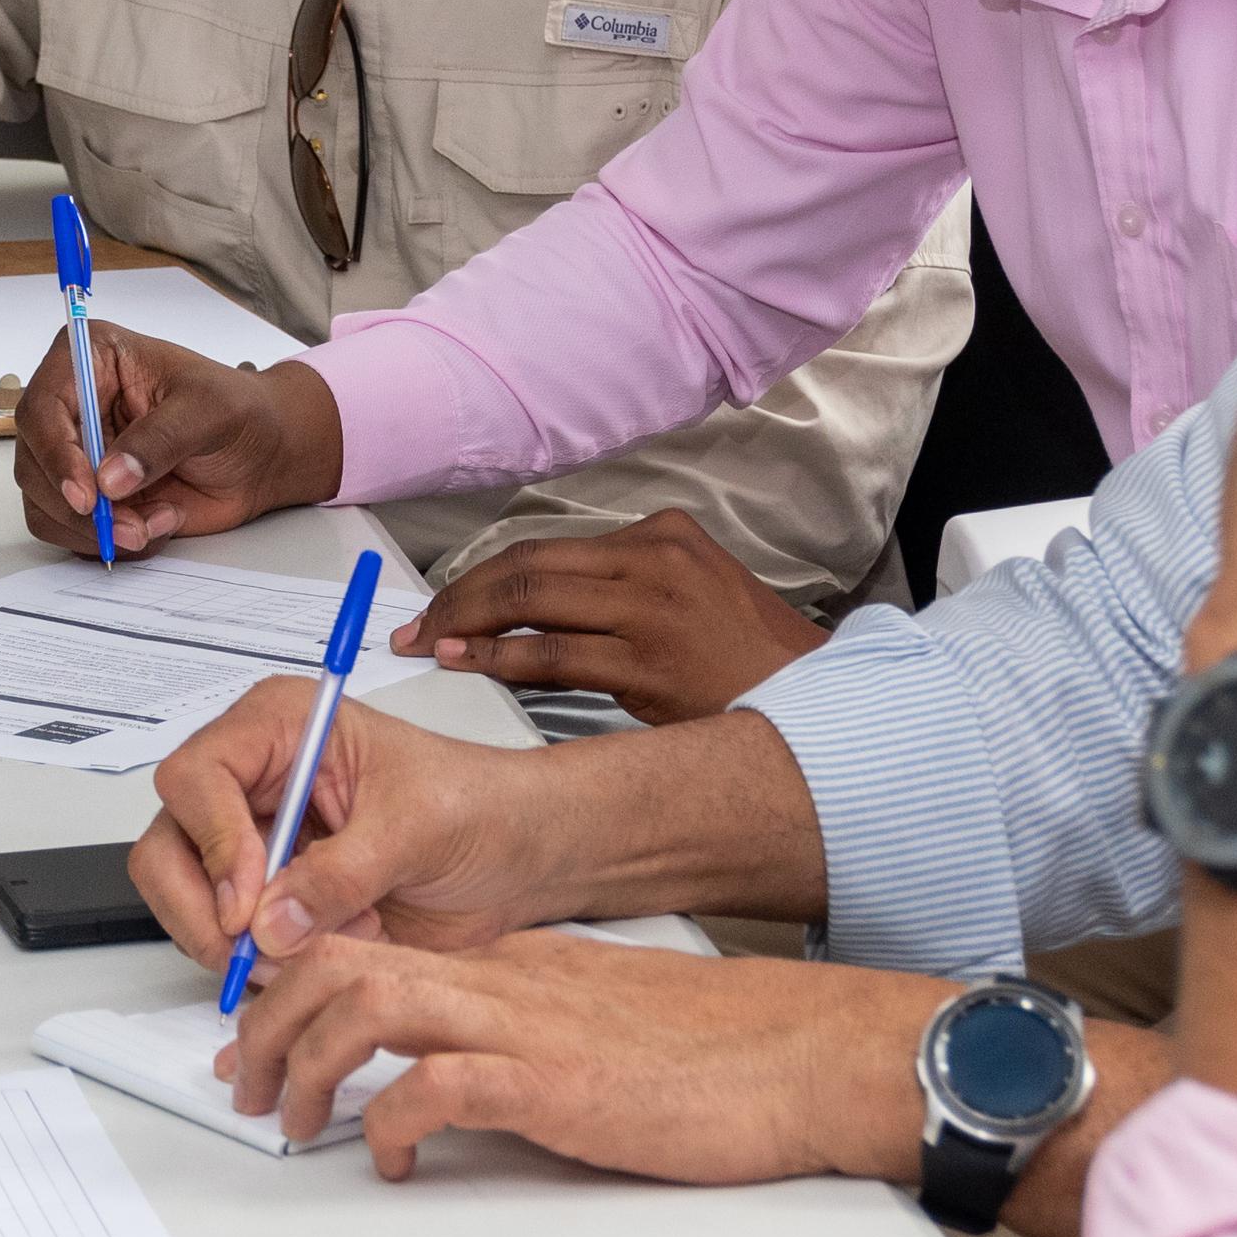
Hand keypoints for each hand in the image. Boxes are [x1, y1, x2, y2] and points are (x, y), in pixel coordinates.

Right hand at [12, 326, 341, 559]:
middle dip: (77, 506)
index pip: (42, 407)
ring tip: (154, 523)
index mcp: (90, 360)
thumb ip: (161, 439)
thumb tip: (110, 477)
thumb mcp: (210, 409)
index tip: (87, 494)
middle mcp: (73, 408)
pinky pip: (71, 532)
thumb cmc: (238, 411)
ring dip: (95, 530)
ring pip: (45, 505)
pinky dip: (110, 541)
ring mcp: (76, 456)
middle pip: (33, 463)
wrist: (262, 454)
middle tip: (125, 526)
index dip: (55, 453)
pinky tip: (157, 523)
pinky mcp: (90, 496)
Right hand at [132, 684, 546, 964]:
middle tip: (257, 951)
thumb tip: (271, 921)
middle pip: (169, 846)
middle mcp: (255, 781)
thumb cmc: (479, 807)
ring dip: (245, 942)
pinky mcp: (270, 898)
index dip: (213, 843)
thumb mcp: (416, 828)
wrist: (520, 855)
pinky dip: (267, 960)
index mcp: (283, 727)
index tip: (250, 902)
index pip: (195, 777)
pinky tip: (331, 949)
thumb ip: (341, 873)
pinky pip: (228, 939)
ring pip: (187, 901)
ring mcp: (257, 843)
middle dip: (206, 909)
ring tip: (328, 942)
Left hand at [219, 929, 939, 1181]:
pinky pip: (437, 1085)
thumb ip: (525, 1032)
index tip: (257, 1038)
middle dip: (271, 1020)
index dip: (292, 986)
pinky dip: (390, 1121)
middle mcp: (504, 981)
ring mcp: (527, 1026)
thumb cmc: (716, 1051)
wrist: (801, 1055)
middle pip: (343, 962)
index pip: (369, 944)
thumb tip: (455, 1076)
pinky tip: (390, 1159)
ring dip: (308, 1063)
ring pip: (369, 1004)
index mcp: (511, 965)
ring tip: (293, 1120)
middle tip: (246, 1084)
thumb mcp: (596, 1024)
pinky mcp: (555, 1082)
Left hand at [393, 510, 831, 723]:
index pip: (549, 547)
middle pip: (528, 566)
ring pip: (531, 603)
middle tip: (421, 620)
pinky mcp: (648, 664)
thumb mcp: (690, 595)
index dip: (486, 573)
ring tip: (431, 641)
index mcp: (664, 535)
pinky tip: (468, 661)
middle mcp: (655, 560)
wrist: (815, 701)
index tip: (448, 597)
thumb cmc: (748, 659)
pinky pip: (553, 654)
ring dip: (468, 623)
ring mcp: (652, 610)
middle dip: (461, 594)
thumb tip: (531, 608)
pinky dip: (500, 657)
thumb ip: (621, 589)